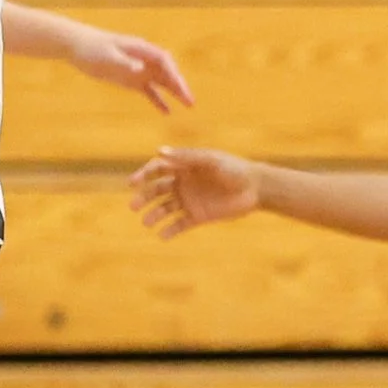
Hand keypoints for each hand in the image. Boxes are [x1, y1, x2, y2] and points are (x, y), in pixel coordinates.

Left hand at [68, 26, 194, 113]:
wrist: (78, 46)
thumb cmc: (92, 48)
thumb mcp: (107, 55)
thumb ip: (124, 62)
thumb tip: (140, 68)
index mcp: (141, 50)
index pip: (164, 61)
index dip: (173, 74)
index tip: (180, 87)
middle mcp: (144, 60)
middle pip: (167, 73)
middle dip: (180, 86)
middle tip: (190, 101)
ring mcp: (140, 70)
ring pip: (162, 82)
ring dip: (175, 93)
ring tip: (189, 106)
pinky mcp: (132, 80)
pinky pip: (149, 91)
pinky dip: (158, 101)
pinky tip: (167, 113)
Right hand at [128, 146, 260, 236]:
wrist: (255, 189)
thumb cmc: (234, 169)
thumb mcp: (210, 160)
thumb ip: (186, 157)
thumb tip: (159, 151)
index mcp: (184, 166)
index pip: (157, 169)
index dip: (143, 175)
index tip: (133, 183)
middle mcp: (183, 183)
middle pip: (156, 190)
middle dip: (143, 198)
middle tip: (133, 206)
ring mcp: (189, 200)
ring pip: (165, 208)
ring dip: (154, 215)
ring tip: (146, 222)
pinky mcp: (198, 216)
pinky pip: (179, 224)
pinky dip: (170, 230)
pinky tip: (162, 235)